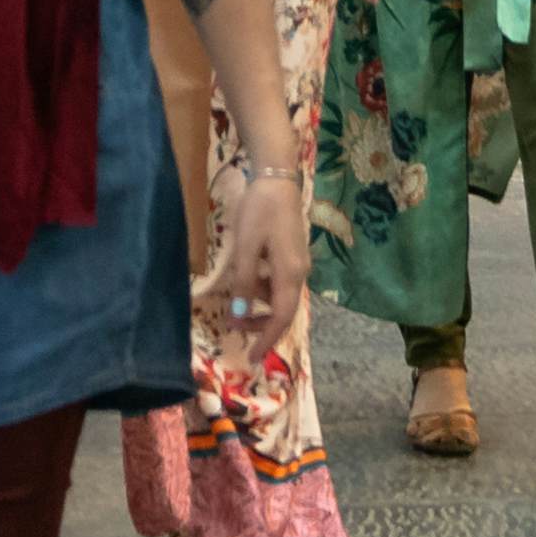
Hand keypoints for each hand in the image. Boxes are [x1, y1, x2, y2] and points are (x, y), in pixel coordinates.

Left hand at [201, 151, 304, 323]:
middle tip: (236, 330)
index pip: (281, 318)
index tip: (253, 357)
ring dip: (259, 305)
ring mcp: (297, 263)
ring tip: (236, 303)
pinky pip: (279, 282)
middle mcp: (299, 273)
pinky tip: (247, 279)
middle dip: (262, 325)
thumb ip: (244, 282)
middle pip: (283, 310)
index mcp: (290, 274)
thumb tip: (241, 315)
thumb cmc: (259, 211)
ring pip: (280, 296)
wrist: (277, 179)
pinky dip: (262, 289)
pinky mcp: (292, 254)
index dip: (267, 339)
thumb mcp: (246, 248)